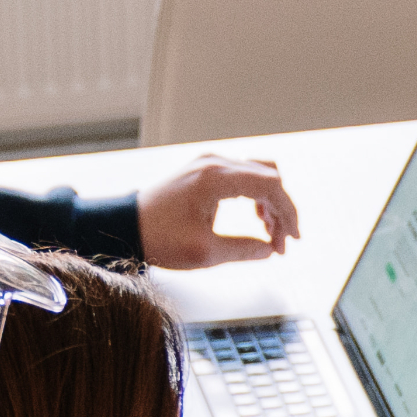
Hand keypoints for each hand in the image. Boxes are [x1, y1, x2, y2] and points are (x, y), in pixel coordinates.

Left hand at [136, 153, 300, 267]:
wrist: (124, 226)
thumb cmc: (158, 237)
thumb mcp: (206, 252)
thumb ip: (245, 250)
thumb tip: (269, 250)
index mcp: (216, 177)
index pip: (271, 186)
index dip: (288, 214)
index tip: (292, 239)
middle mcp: (214, 163)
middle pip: (269, 177)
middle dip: (282, 211)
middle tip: (281, 242)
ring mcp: (208, 164)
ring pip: (258, 175)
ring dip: (270, 203)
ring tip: (270, 234)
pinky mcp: (203, 171)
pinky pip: (242, 177)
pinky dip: (255, 197)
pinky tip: (257, 219)